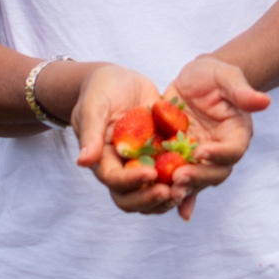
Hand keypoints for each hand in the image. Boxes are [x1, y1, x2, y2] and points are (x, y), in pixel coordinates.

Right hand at [72, 64, 176, 214]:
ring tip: (184, 190)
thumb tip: (82, 161)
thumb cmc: (99, 90)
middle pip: (131, 198)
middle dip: (150, 199)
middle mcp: (123, 167)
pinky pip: (170, 175)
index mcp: (103, 159)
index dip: (132, 181)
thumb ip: (91, 133)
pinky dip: (181, 180)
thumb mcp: (94, 107)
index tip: (151, 173)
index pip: (115, 181)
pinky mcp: (160, 155)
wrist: (118, 79)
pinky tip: (196, 174)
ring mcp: (142, 164)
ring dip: (166, 198)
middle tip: (171, 192)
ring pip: (151, 194)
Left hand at [162, 56, 270, 220]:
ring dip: (186, 189)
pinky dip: (181, 197)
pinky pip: (183, 182)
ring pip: (199, 181)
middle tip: (179, 176)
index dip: (219, 153)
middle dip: (199, 176)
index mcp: (237, 133)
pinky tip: (173, 208)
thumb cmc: (215, 75)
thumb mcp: (226, 76)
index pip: (233, 149)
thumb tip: (264, 100)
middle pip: (216, 172)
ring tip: (170, 191)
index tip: (201, 152)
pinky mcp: (184, 160)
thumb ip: (242, 91)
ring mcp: (202, 159)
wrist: (196, 80)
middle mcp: (221, 151)